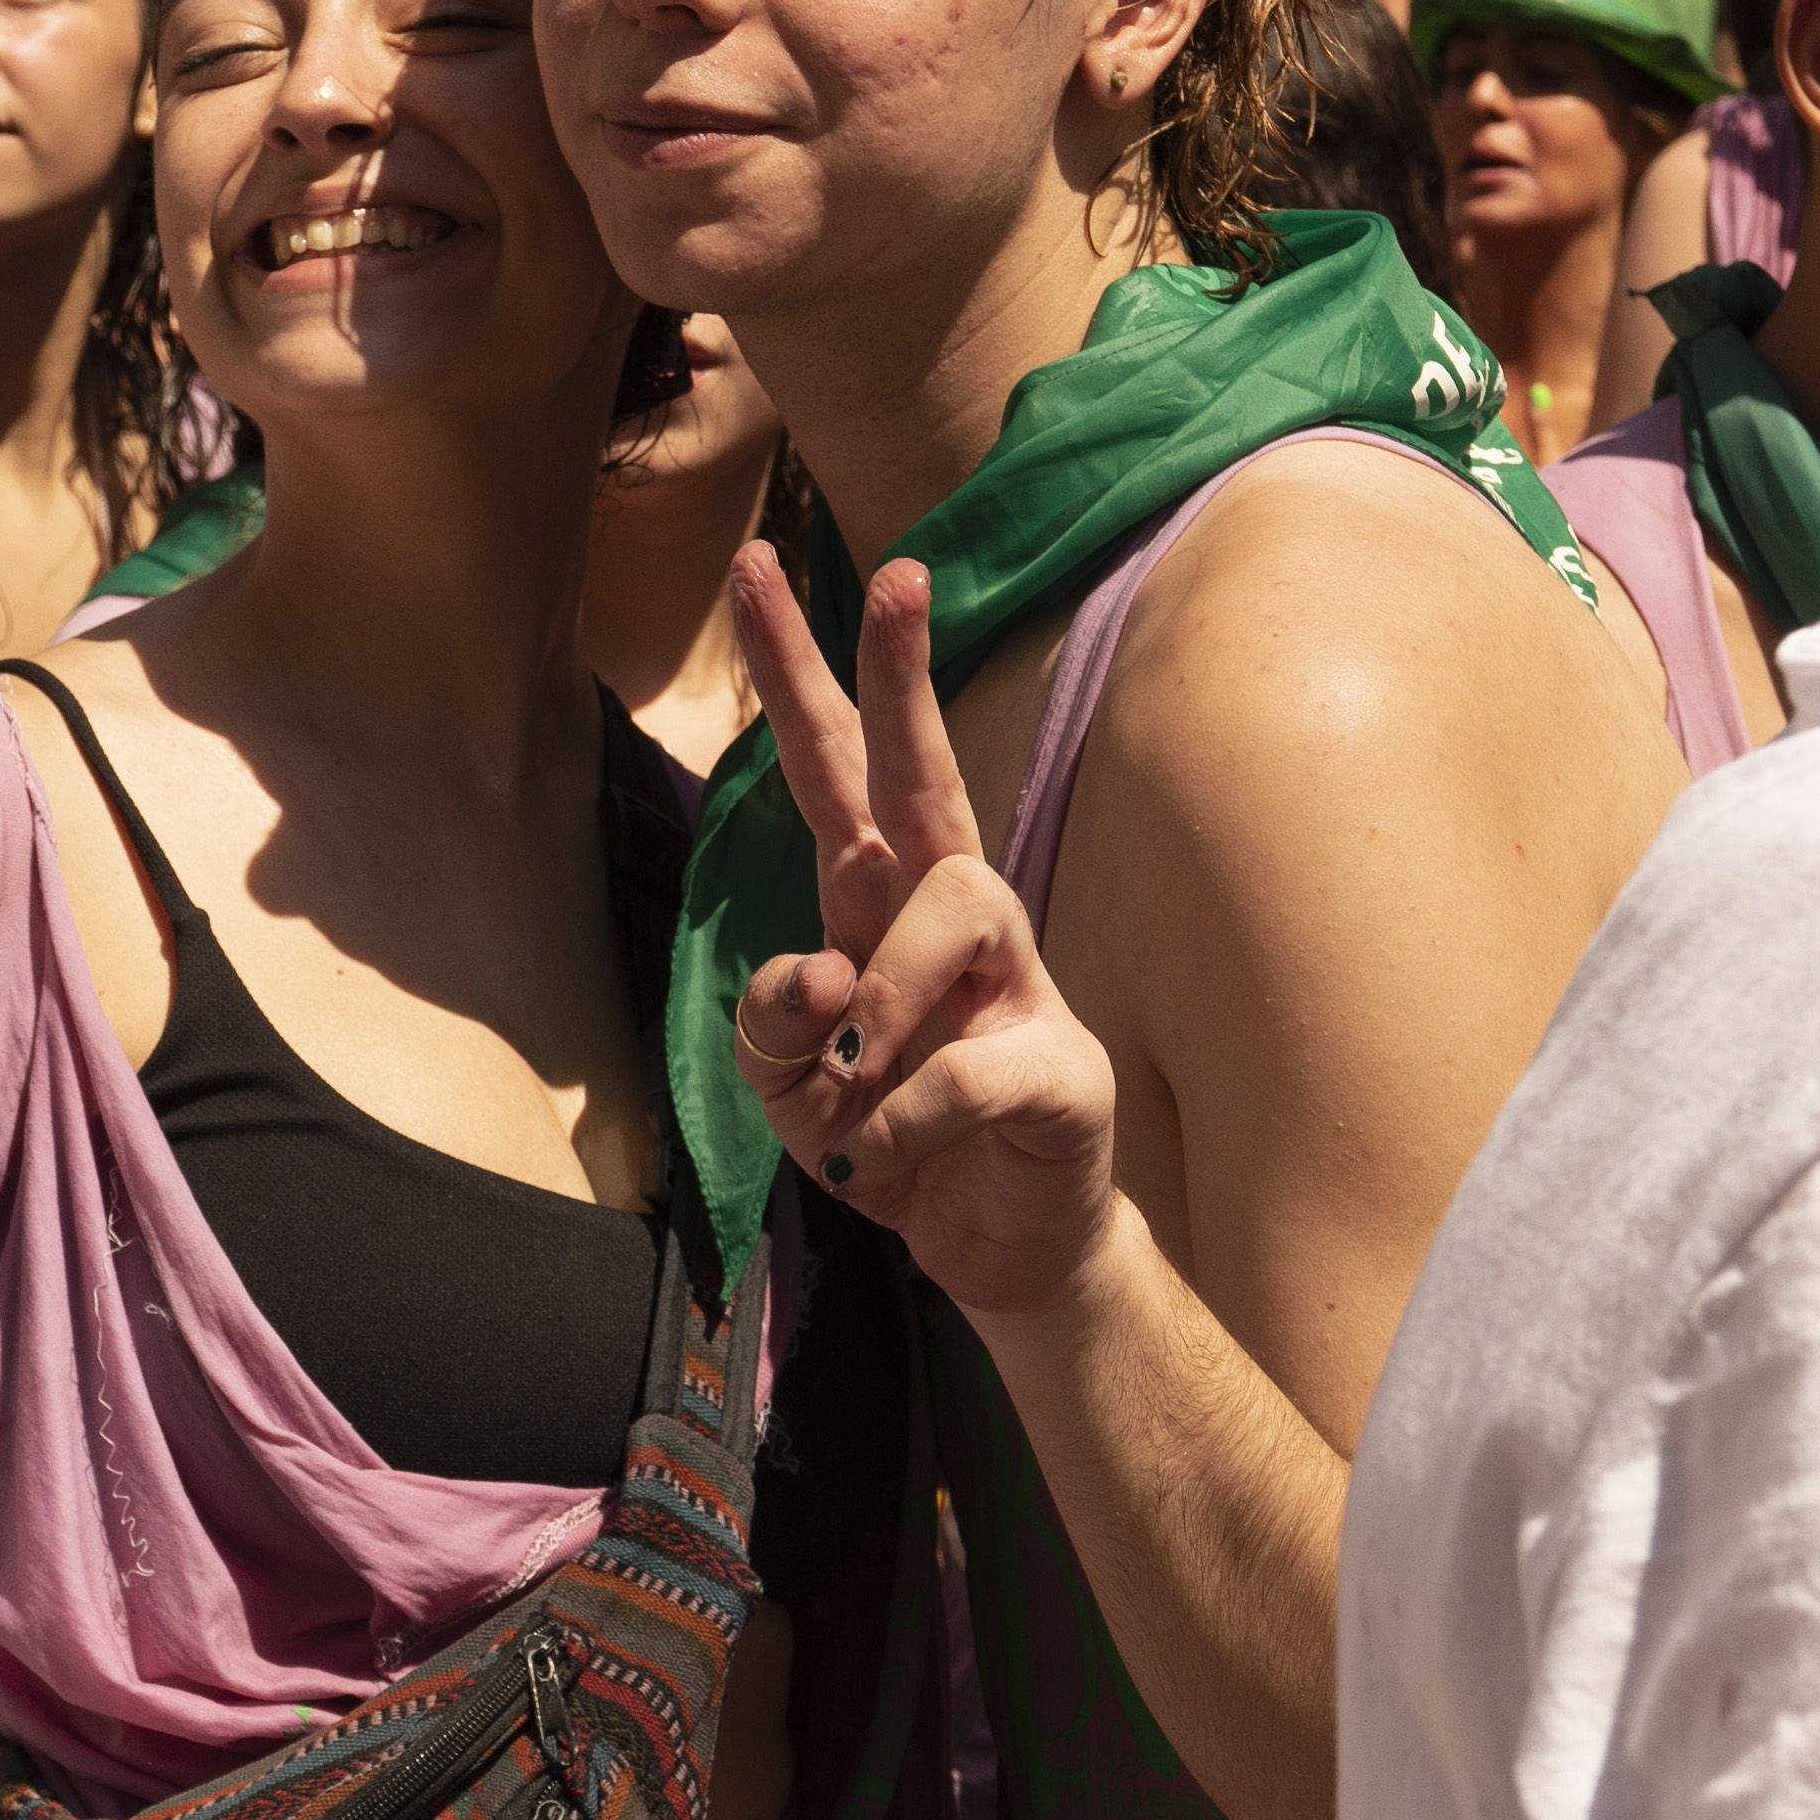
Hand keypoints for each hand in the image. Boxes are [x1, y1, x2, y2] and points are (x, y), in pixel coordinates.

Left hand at [735, 556, 1124, 1323]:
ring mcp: (1016, 985)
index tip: (757, 566)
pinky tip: (887, 1160)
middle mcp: (949, 922)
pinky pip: (964, 1069)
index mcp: (875, 910)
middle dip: (900, 674)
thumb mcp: (789, 1095)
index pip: (831, 772)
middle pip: (923, 774)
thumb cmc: (892, 1146)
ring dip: (882, 994)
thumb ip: (770, 1028)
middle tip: (900, 572)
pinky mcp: (1062, 1068)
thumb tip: (811, 964)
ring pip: (954, 902)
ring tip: (852, 1078)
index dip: (796, 675)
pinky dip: (901, 1125)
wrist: (998, 1252)